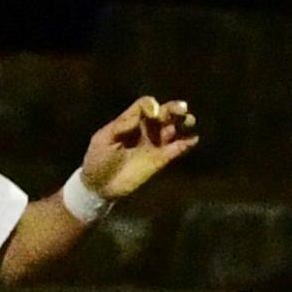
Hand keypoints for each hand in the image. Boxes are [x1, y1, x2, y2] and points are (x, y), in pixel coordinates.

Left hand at [76, 93, 202, 210]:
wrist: (100, 186)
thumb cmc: (98, 160)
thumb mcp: (103, 140)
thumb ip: (121, 126)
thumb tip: (139, 115)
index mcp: (130, 121)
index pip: (145, 105)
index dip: (151, 105)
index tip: (153, 114)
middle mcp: (145, 129)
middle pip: (163, 113)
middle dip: (173, 109)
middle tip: (182, 109)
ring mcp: (154, 144)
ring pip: (173, 128)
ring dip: (182, 123)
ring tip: (189, 120)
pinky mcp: (160, 160)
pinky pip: (176, 149)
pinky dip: (186, 143)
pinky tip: (193, 139)